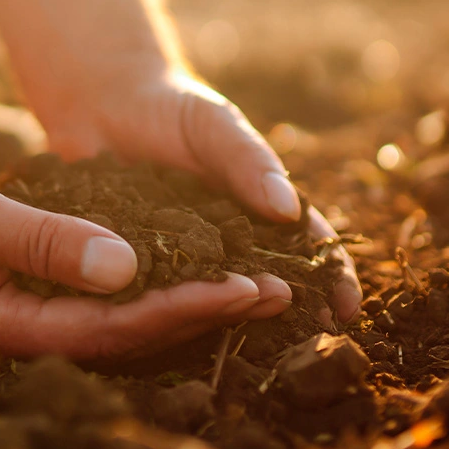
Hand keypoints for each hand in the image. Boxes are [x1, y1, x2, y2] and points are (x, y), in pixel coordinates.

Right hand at [0, 140, 293, 358]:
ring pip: (119, 316)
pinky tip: (190, 264)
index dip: (178, 311)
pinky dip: (149, 278)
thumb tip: (124, 269)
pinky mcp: (29, 284)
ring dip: (183, 298)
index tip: (239, 288)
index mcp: (0, 325)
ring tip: (252, 284)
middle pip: (125, 334)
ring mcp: (25, 308)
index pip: (108, 330)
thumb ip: (42, 242)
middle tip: (274, 292)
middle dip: (199, 313)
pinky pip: (101, 291)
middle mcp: (20, 328)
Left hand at [33, 72, 362, 324]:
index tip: (347, 308)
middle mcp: (226, 240)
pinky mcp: (136, 264)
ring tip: (254, 345)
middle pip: (268, 282)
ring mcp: (183, 256)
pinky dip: (171, 314)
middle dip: (294, 313)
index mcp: (257, 207)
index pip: (306, 246)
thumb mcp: (215, 125)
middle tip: (310, 343)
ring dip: (234, 321)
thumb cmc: (171, 107)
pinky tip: (177, 333)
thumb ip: (249, 161)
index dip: (331, 277)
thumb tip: (290, 209)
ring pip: (214, 297)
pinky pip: (158, 293)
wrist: (101, 103)